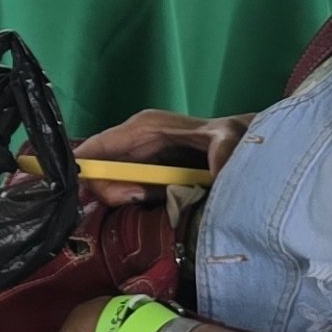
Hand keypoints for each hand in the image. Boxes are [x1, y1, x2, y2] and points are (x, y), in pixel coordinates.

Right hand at [75, 108, 250, 205]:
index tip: (91, 195)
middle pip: (99, 169)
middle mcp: (135, 141)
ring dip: (125, 198)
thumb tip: (215, 172)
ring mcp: (140, 158)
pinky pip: (127, 189)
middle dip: (110, 191)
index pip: (97, 147)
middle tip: (142, 199)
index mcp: (144, 127)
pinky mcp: (148, 174)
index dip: (85, 170)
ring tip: (157, 200)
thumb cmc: (234, 135)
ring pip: (111, 183)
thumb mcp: (231, 138)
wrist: (247, 144)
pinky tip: (157, 204)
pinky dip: (134, 201)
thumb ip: (222, 151)